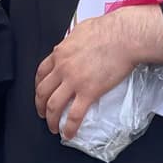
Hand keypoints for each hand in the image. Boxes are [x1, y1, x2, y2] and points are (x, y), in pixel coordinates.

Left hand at [34, 5, 162, 139]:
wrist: (124, 36)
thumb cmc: (109, 29)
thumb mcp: (81, 30)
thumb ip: (72, 41)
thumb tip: (72, 45)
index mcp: (61, 53)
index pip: (41, 72)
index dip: (39, 86)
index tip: (41, 93)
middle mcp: (62, 68)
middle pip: (43, 91)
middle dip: (40, 105)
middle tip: (43, 113)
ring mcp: (74, 81)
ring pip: (53, 106)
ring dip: (51, 120)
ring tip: (53, 127)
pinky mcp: (89, 92)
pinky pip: (74, 115)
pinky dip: (69, 127)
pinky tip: (69, 133)